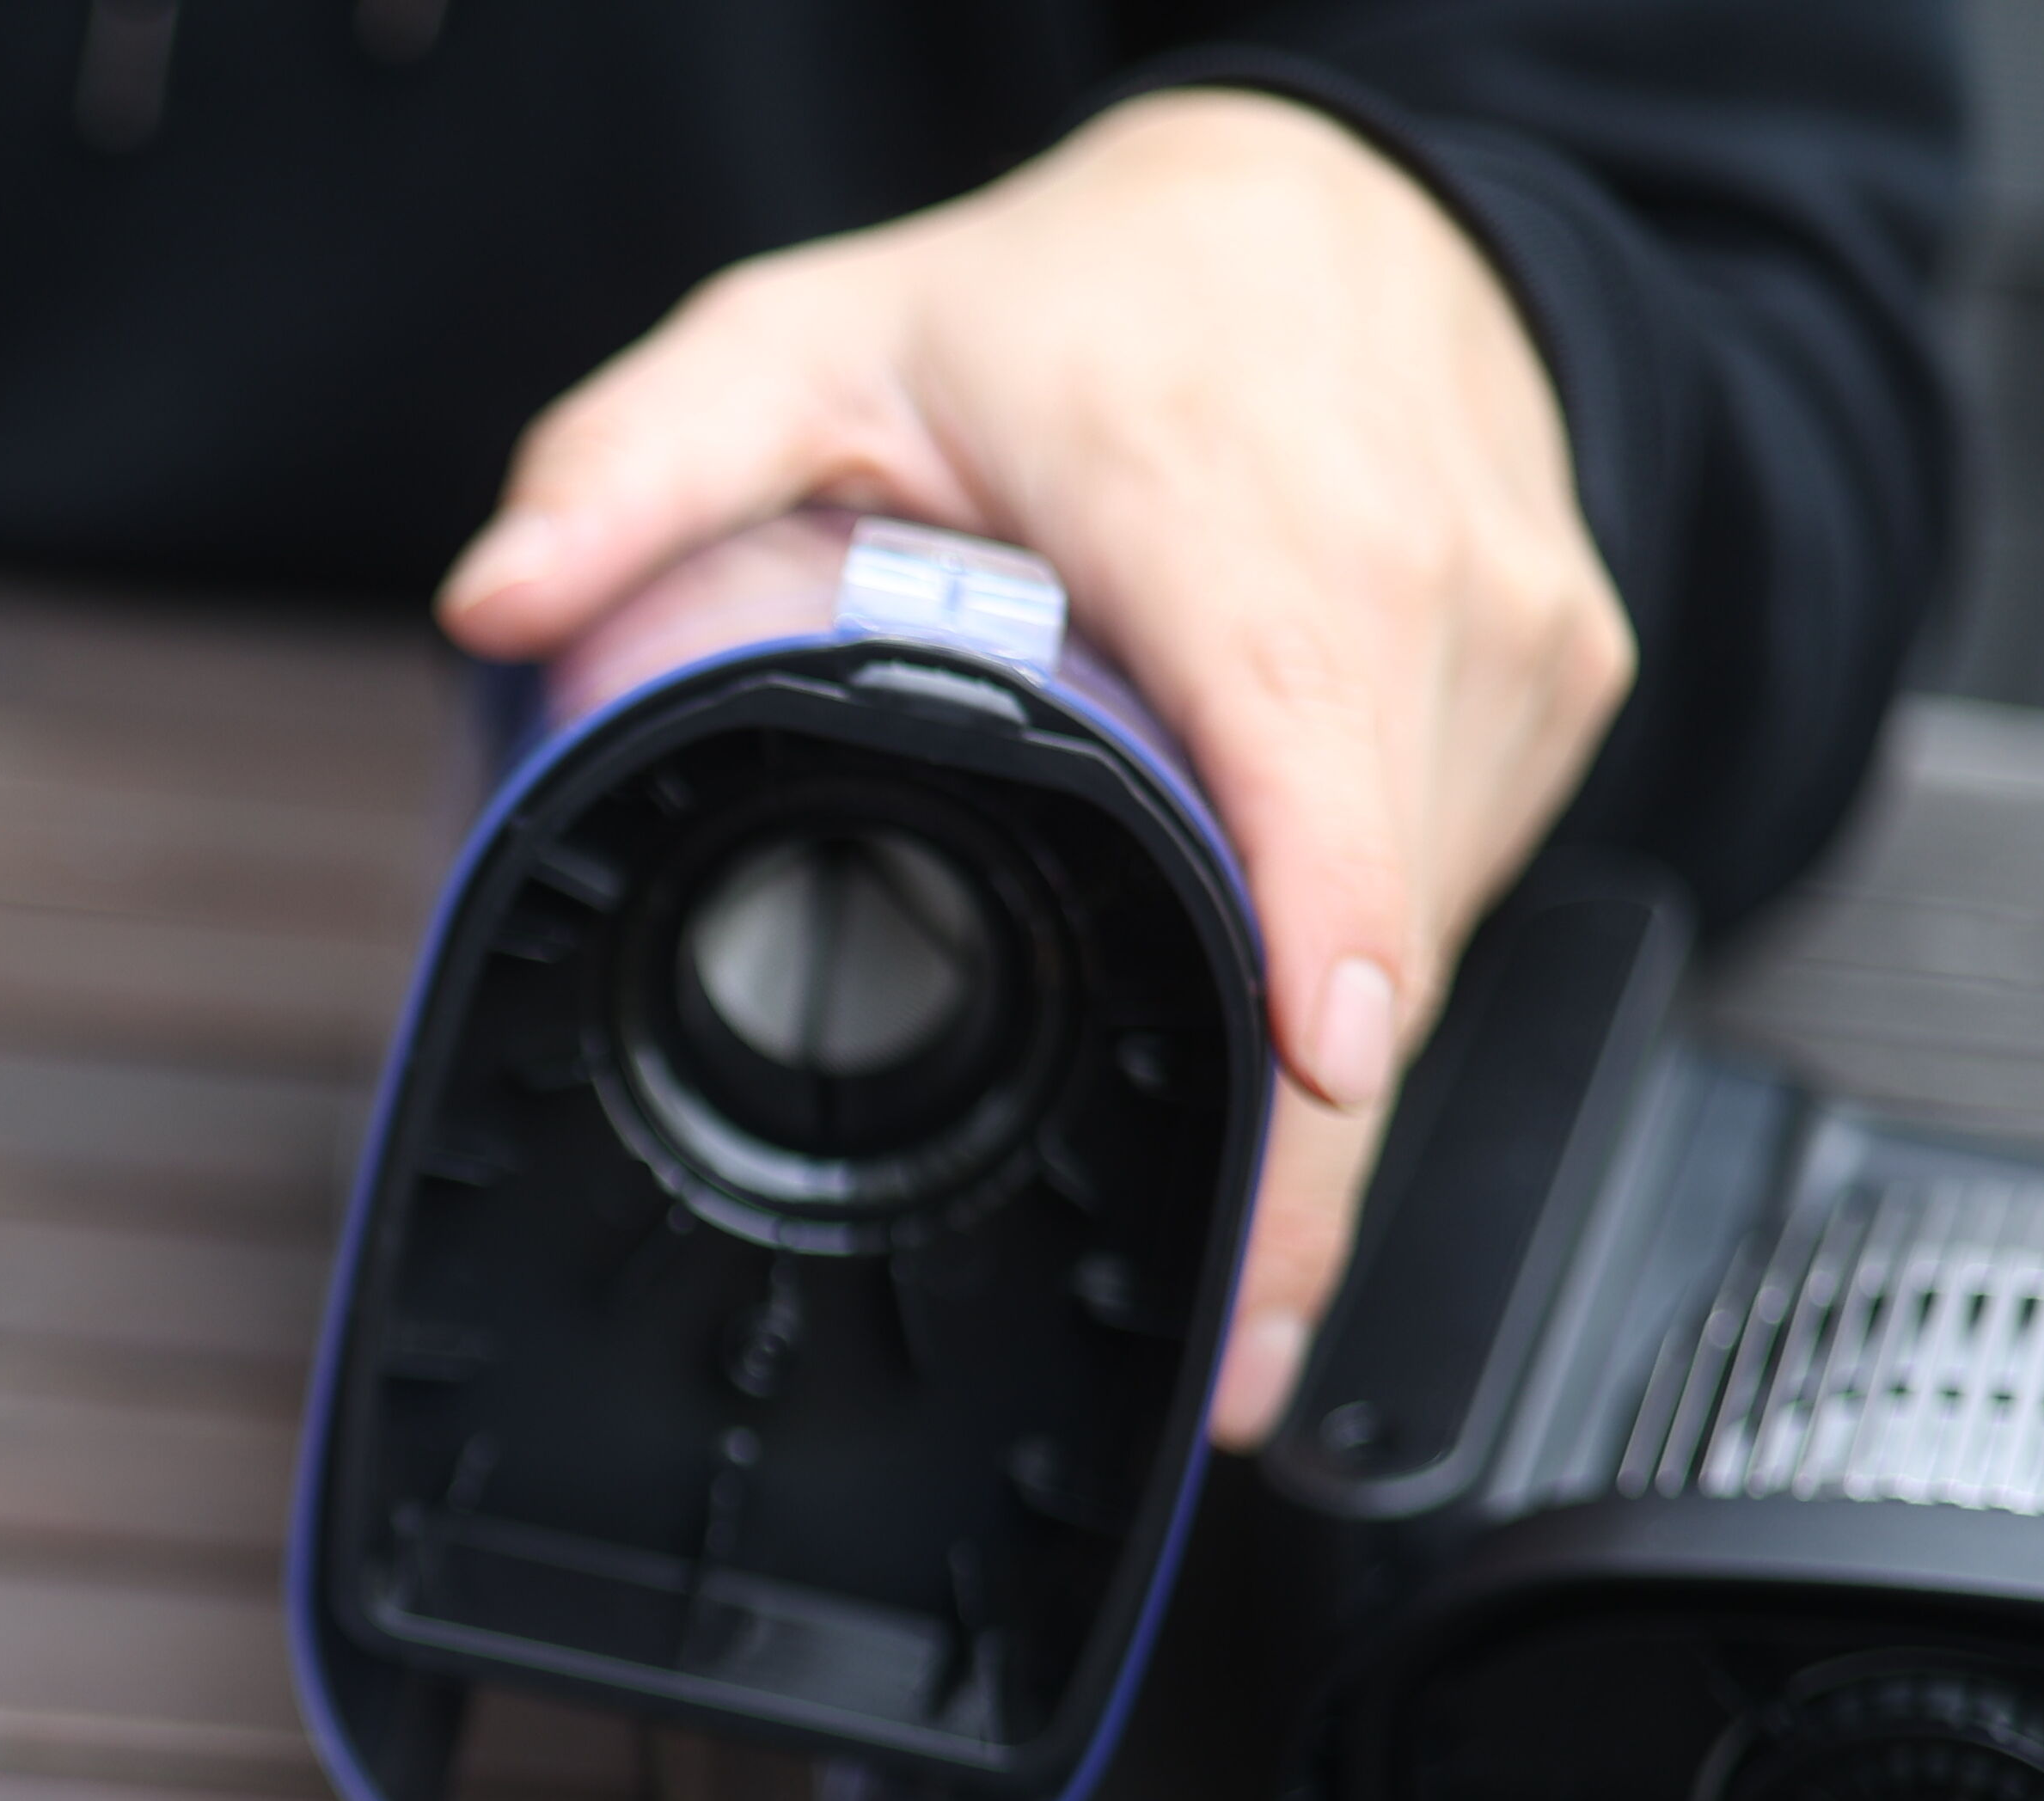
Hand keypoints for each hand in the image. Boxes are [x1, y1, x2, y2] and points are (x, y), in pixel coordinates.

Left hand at [437, 87, 1633, 1444]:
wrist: (1341, 210)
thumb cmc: (1086, 302)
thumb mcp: (815, 340)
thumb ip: (643, 457)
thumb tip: (497, 591)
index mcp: (1237, 501)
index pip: (1302, 722)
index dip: (1321, 908)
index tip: (1315, 1072)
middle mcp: (1415, 580)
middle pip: (1374, 912)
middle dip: (1305, 1156)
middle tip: (1218, 1347)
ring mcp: (1509, 652)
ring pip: (1429, 936)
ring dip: (1317, 1095)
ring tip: (1225, 1244)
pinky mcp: (1546, 703)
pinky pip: (1456, 897)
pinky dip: (1352, 995)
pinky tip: (1273, 1062)